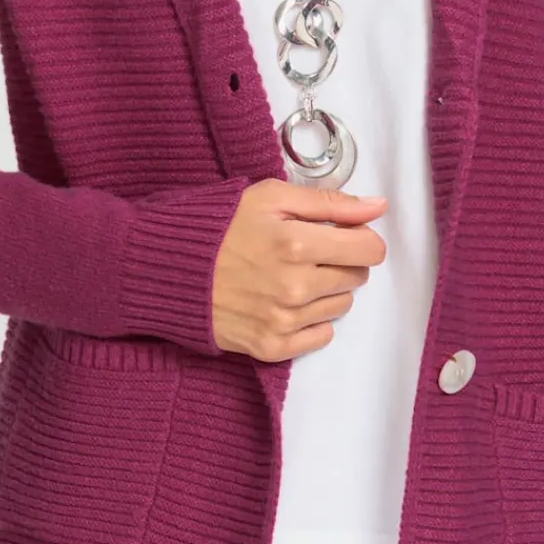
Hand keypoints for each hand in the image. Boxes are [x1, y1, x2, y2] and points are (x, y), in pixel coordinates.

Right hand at [210, 178, 387, 359]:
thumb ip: (329, 201)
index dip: (360, 236)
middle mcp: (297, 287)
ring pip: (341, 306)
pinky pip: (320, 336)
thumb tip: (378, 207)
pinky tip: (285, 300)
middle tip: (308, 250)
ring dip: (327, 289)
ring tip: (292, 274)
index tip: (343, 233)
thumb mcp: (270, 196)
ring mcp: (284, 321)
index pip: (370, 249)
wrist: (166, 269)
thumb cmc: (217, 226)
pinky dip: (311, 320)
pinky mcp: (270, 346)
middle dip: (341, 260)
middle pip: (357, 277)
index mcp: (299, 244)